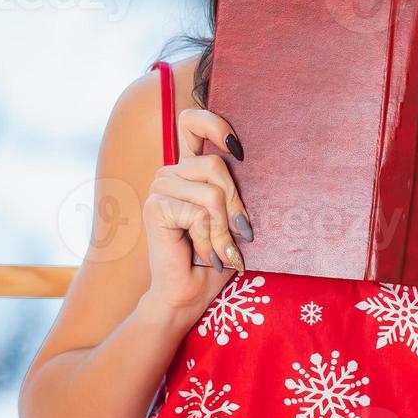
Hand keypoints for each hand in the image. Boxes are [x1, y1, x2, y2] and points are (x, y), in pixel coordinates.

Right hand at [141, 106, 254, 318]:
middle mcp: (171, 172)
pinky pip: (199, 213)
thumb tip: (262, 165)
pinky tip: (201, 254)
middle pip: (216, 166)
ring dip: (222, 229)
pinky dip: (208, 239)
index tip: (238, 149)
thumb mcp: (233, 219)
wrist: (188, 295)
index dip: (214, 124)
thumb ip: (236, 191)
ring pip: (211, 193)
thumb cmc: (214, 258)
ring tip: (218, 250)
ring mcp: (159, 187)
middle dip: (235, 206)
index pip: (193, 122)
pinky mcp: (155, 207)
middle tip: (239, 236)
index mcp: (189, 169)